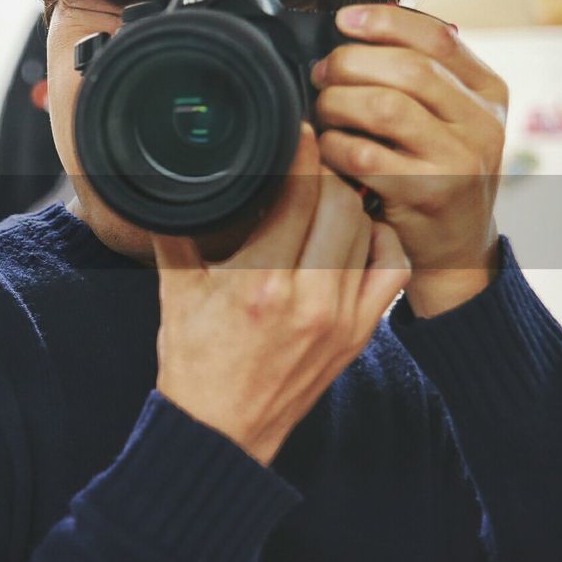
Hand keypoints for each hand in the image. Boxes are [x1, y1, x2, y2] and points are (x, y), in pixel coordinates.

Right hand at [152, 126, 410, 464]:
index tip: (293, 130)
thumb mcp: (176, 289)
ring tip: (328, 189)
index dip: (299, 150)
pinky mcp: (360, 334)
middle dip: (325, 170)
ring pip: (368, 229)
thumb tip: (169, 181)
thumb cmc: (193, 361)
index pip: (296, 192)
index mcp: (258, 283)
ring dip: (351, 200)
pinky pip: (393, 269)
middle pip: (340, 201)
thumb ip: (176, 230)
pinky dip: (381, 240)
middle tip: (309, 158)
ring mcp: (341, 318)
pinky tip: (356, 231)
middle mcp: (307, 299)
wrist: (221, 431)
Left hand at [312, 5, 506, 315]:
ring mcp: (461, 158)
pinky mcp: (430, 193)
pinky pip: (365, 155)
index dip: (384, 20)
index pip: (438, 36)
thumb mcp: (444, 120)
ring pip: (384, 107)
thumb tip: (351, 31)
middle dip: (349, 63)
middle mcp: (483, 120)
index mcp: (488, 90)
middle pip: (407, 68)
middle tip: (319, 74)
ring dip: (337, 103)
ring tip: (321, 111)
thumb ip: (416, 79)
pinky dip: (333, 146)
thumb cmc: (433, 172)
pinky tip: (326, 149)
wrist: (455, 247)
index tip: (342, 19)